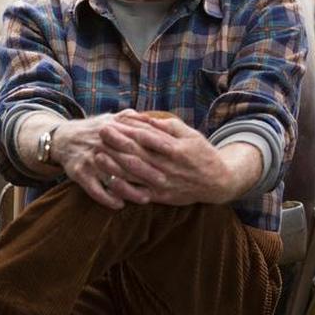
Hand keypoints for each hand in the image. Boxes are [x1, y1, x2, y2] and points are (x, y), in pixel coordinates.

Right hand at [51, 111, 155, 210]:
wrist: (63, 139)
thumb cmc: (94, 131)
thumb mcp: (111, 119)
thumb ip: (132, 118)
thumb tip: (154, 118)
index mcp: (112, 128)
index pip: (138, 137)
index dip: (156, 145)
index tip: (174, 154)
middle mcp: (102, 143)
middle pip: (128, 158)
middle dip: (147, 171)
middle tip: (165, 182)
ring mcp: (90, 158)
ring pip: (112, 176)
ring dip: (130, 190)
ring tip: (146, 199)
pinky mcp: (78, 172)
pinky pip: (93, 188)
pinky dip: (106, 198)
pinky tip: (119, 205)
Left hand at [95, 115, 252, 204]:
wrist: (217, 182)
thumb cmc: (201, 153)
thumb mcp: (190, 134)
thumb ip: (168, 126)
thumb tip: (145, 117)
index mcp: (175, 149)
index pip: (147, 137)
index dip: (128, 129)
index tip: (113, 121)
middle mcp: (168, 167)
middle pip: (137, 154)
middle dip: (116, 143)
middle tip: (100, 131)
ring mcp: (163, 183)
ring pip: (134, 174)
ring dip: (114, 165)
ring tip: (98, 154)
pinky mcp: (161, 197)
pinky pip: (138, 194)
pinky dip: (123, 188)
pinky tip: (109, 180)